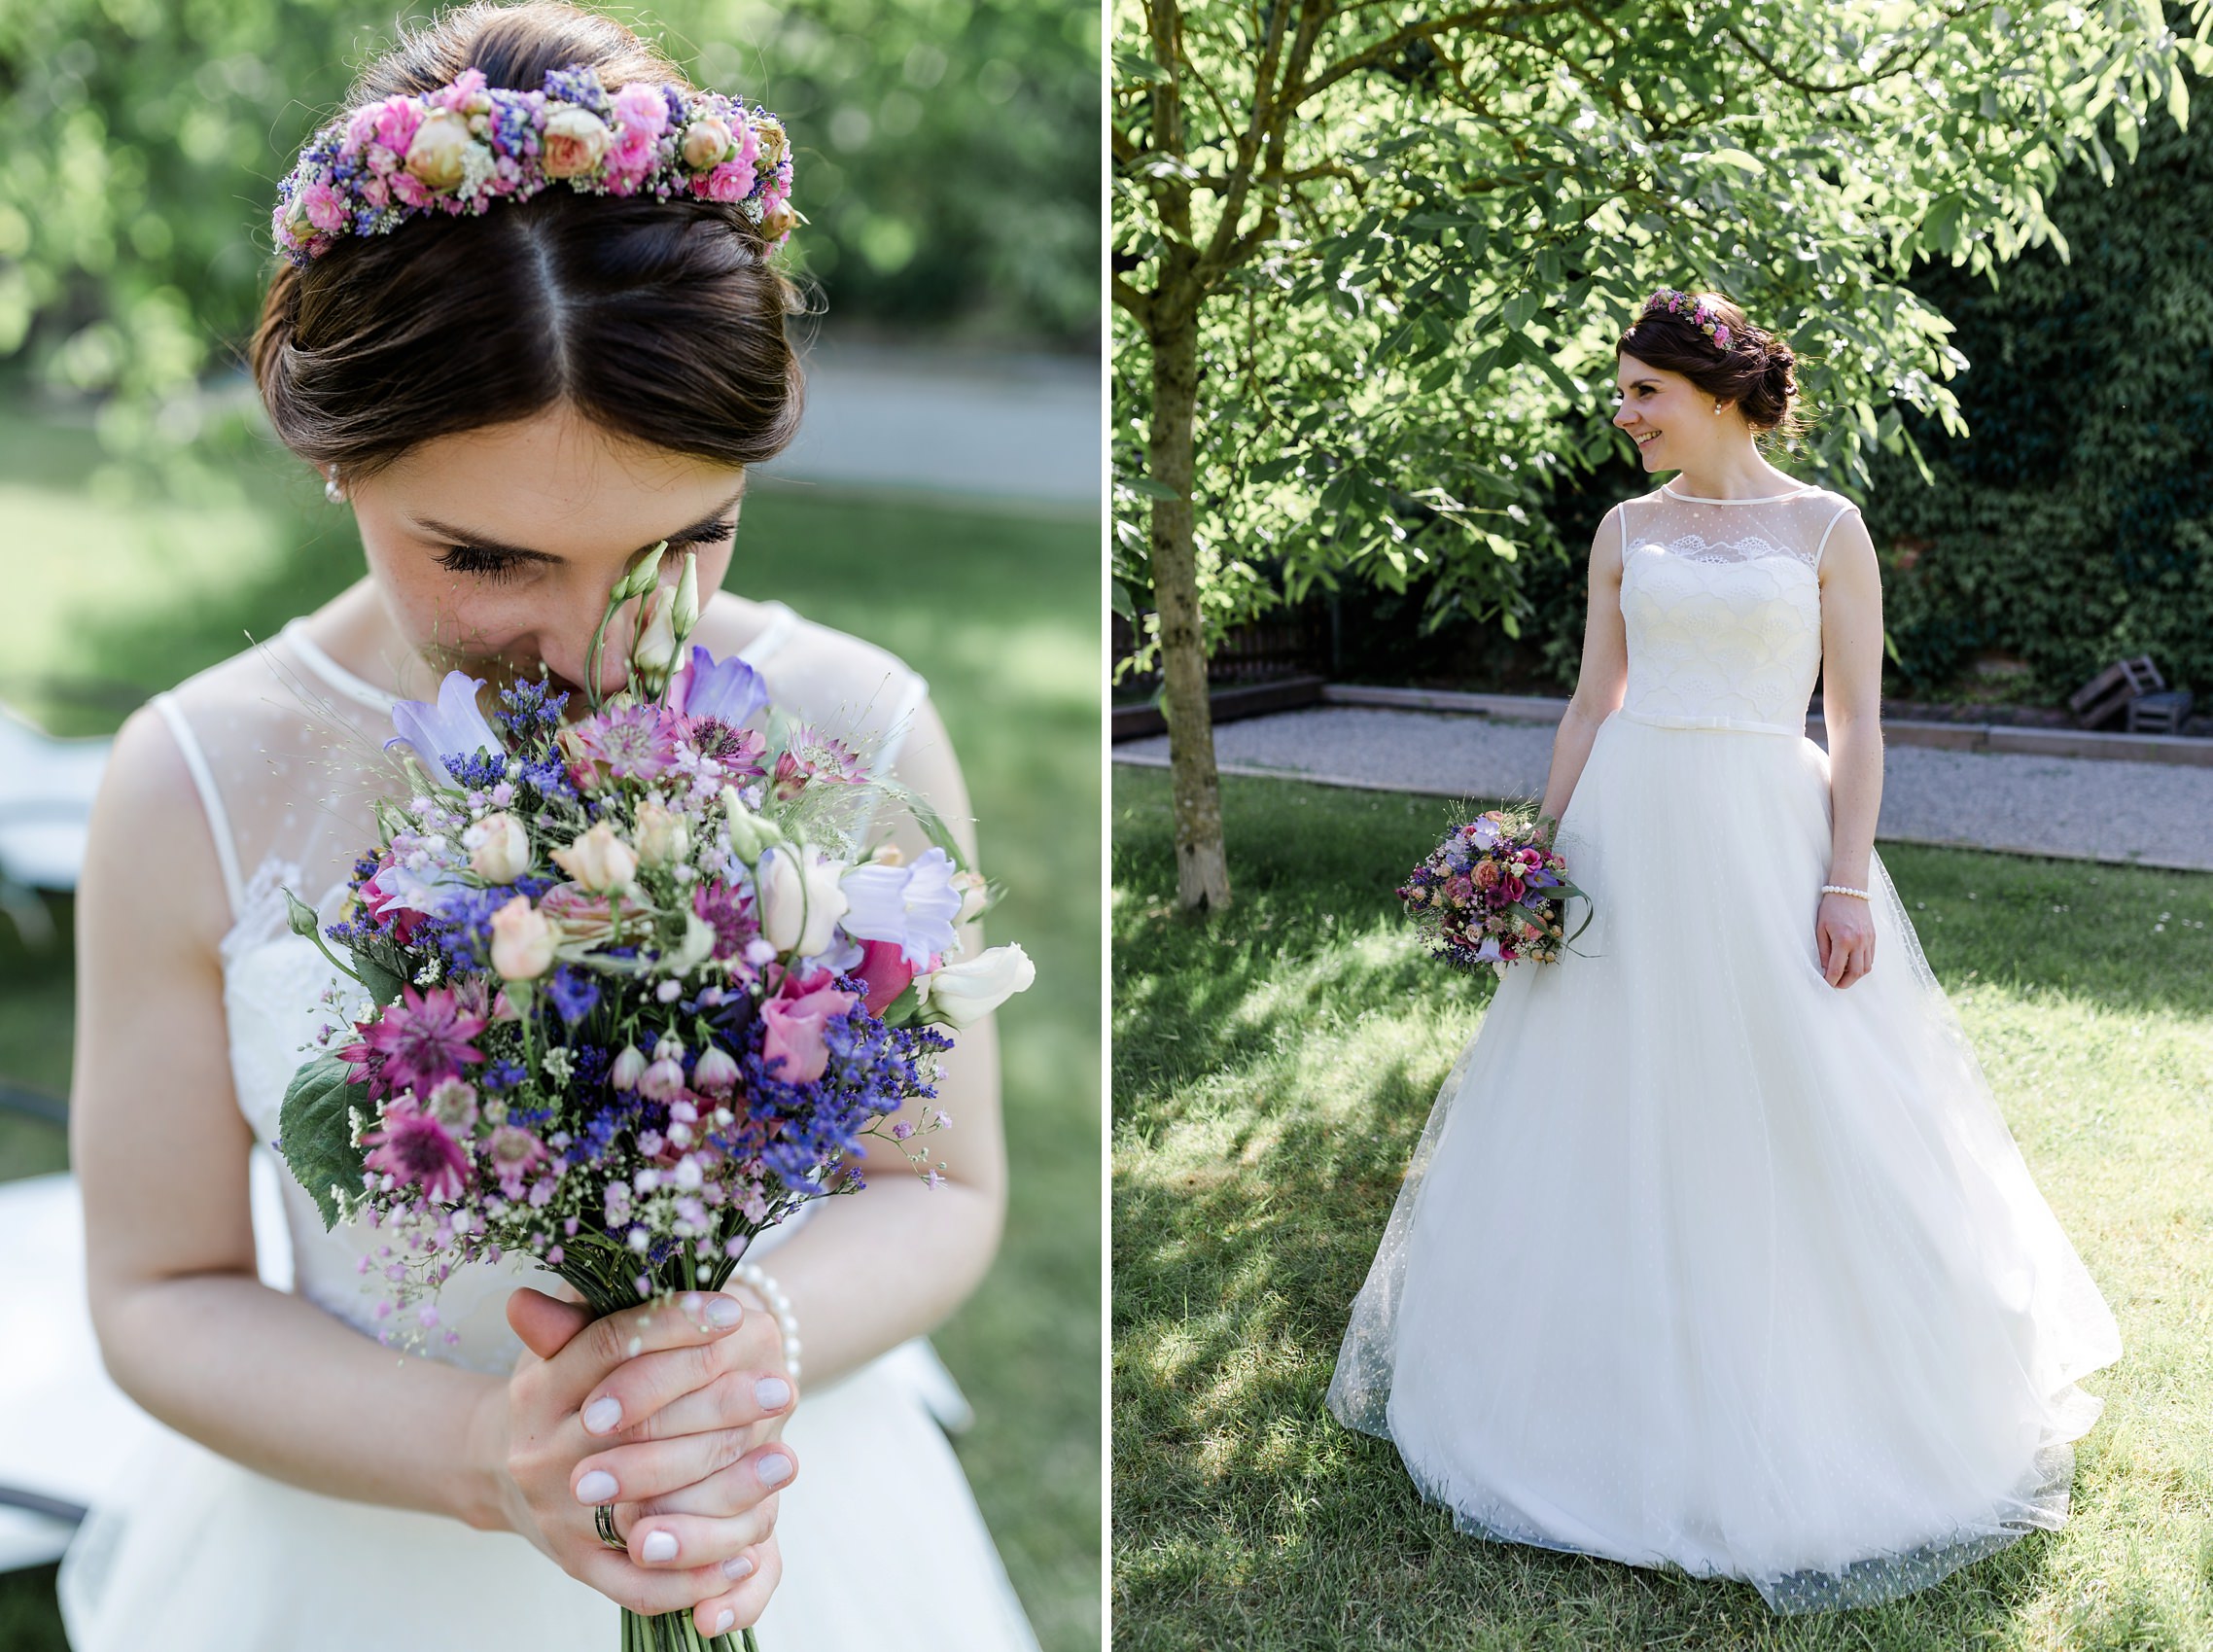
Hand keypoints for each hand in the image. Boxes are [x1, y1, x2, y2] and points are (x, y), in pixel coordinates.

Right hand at [470, 1285, 795, 1638]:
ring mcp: (558, 1516)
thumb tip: (618, 1251)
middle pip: (639, 1427)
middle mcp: (542, 1454)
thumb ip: (590, 1305)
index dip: (674, 1326)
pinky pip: (638, 1581)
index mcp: (538, 1389)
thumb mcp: (560, 1341)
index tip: (735, 1312)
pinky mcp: (577, 1566)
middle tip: (783, 1387)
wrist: (499, 1470)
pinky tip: (748, 1553)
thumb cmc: (556, 1389)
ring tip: (786, 1461)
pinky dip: (693, 1575)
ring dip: (723, 1490)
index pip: (611, 1348)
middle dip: (718, 1405)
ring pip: (645, 1506)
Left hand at [1816, 891, 1875, 987]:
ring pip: (1866, 968)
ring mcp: (1869, 940)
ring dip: (1855, 976)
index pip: (1837, 969)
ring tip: (1843, 975)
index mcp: (1843, 940)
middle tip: (1835, 984)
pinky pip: (1871, 958)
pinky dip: (1862, 965)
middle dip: (1845, 983)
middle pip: (1856, 973)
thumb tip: (1824, 968)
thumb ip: (1823, 950)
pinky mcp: (1874, 937)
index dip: (1831, 980)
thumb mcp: (1820, 928)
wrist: (1850, 889)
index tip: (1825, 984)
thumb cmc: (1831, 908)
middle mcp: (1859, 942)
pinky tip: (1852, 964)